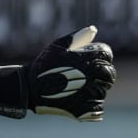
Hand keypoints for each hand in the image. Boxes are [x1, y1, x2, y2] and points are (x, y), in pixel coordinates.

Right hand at [0, 26, 116, 119]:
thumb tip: (94, 29)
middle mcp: (90, 74)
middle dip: (103, 75)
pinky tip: (81, 102)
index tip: (94, 63)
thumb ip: (77, 37)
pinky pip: (97, 108)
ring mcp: (87, 92)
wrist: (28, 88)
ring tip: (81, 90)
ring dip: (95, 91)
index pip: (106, 54)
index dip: (102, 58)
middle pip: (109, 74)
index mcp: (86, 57)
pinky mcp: (83, 108)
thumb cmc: (43, 65)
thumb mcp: (57, 46)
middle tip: (91, 78)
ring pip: (103, 91)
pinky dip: (92, 106)